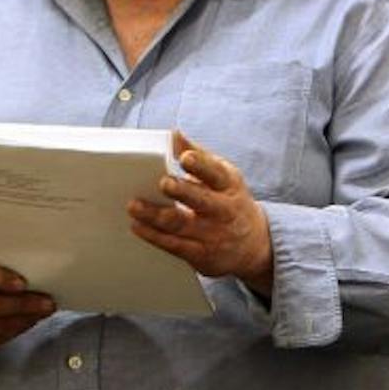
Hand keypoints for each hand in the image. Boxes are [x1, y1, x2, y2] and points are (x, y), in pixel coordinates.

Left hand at [129, 133, 273, 293]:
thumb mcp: (223, 177)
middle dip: (182, 191)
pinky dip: (153, 236)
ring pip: (181, 224)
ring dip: (155, 215)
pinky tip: (138, 226)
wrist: (253, 245)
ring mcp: (212, 234)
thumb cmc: (230, 202)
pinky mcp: (201, 255)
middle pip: (201, 200)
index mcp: (229, 185)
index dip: (201, 165)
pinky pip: (174, 246)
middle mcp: (223, 210)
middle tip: (164, 183)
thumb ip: (198, 156)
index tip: (185, 157)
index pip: (216, 173)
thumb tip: (173, 134)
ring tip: (134, 206)